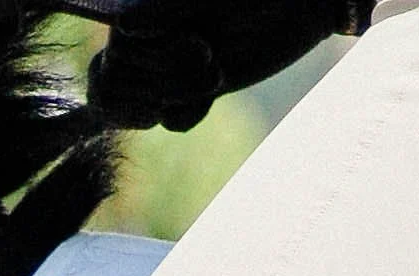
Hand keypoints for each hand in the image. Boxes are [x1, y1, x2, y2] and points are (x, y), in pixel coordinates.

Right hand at [90, 0, 356, 132]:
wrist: (304, 4)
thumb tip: (123, 23)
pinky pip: (168, 121)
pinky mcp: (189, 92)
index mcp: (143, 5)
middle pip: (114, 81)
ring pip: (131, 107)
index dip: (152, 58)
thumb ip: (164, 7)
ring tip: (213, 78)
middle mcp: (146, 34)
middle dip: (163, 81)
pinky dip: (189, 115)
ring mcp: (163, 65)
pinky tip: (214, 93)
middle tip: (211, 61)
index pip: (115, 49)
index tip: (201, 44)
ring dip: (172, 100)